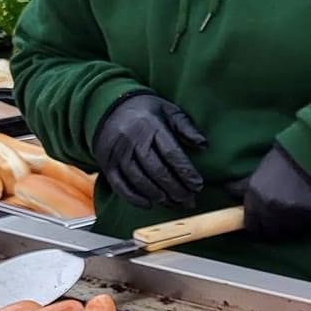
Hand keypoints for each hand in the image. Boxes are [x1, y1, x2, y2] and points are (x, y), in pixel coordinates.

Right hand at [91, 94, 204, 211]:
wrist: (109, 107)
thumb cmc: (145, 110)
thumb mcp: (168, 110)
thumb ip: (186, 127)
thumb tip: (204, 145)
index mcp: (151, 126)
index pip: (171, 153)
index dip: (185, 172)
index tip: (198, 185)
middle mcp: (133, 140)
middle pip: (156, 170)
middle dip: (175, 189)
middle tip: (189, 201)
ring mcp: (118, 153)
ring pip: (139, 180)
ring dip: (158, 196)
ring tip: (174, 204)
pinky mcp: (107, 164)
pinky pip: (119, 186)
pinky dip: (134, 198)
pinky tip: (149, 204)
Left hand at [230, 144, 310, 240]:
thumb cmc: (285, 158)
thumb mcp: (261, 170)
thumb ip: (245, 185)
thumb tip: (228, 189)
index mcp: (257, 198)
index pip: (251, 225)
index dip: (256, 225)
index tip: (261, 222)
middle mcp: (272, 210)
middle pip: (270, 232)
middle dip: (273, 227)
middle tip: (279, 219)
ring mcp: (293, 216)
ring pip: (289, 232)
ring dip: (291, 227)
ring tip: (295, 216)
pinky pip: (307, 227)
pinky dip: (307, 223)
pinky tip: (308, 212)